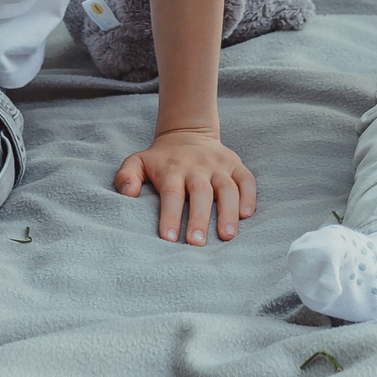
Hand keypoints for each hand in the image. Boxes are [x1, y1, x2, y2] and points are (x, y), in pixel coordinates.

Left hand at [113, 127, 257, 244]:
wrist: (188, 133)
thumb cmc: (161, 159)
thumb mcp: (137, 161)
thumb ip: (127, 175)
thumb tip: (128, 193)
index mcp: (172, 168)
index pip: (172, 193)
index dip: (170, 215)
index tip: (169, 238)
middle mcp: (198, 166)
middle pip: (200, 193)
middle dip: (199, 218)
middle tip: (197, 243)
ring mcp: (219, 165)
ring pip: (227, 188)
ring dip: (228, 212)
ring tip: (227, 236)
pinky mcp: (236, 165)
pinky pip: (247, 180)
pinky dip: (249, 196)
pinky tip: (246, 215)